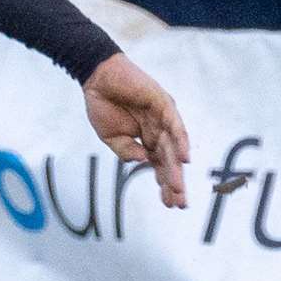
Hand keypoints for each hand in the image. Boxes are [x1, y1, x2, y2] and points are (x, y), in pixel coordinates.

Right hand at [81, 51, 189, 207]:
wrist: (96, 76)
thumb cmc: (103, 104)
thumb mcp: (111, 137)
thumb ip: (126, 151)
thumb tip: (142, 163)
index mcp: (147, 140)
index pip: (160, 166)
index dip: (165, 184)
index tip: (170, 204)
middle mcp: (159, 130)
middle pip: (170, 160)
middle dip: (174, 182)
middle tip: (178, 203)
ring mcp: (162, 117)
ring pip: (173, 147)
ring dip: (176, 168)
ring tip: (178, 188)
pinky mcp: (163, 103)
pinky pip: (174, 125)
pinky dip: (180, 141)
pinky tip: (184, 159)